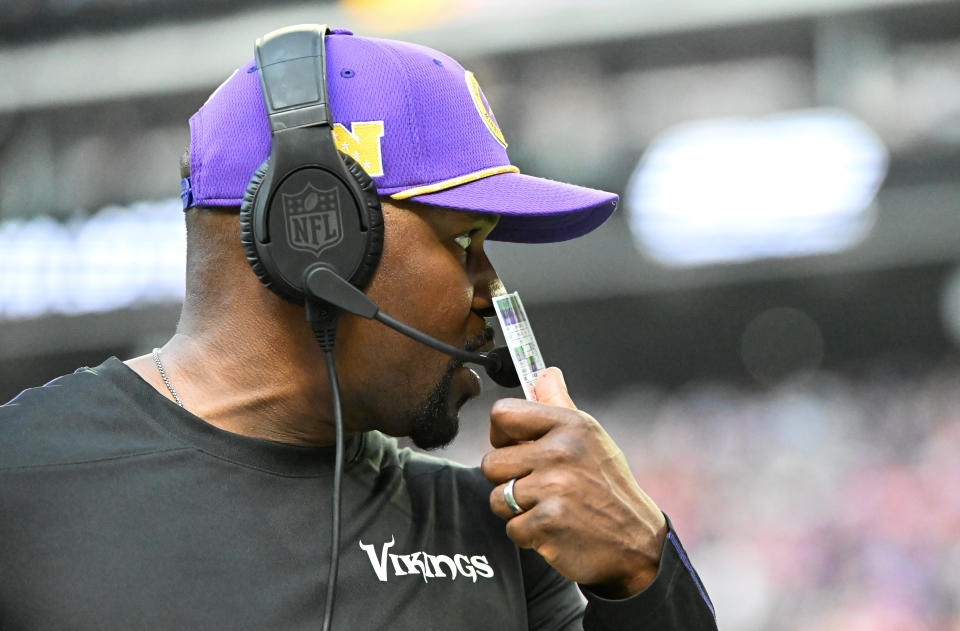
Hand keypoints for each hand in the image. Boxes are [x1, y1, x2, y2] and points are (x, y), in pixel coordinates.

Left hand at [481, 367, 667, 597]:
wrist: (636, 542)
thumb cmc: (607, 486)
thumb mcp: (591, 438)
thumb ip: (560, 404)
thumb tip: (545, 373)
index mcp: (571, 424)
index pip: (502, 414)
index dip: (502, 435)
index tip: (517, 448)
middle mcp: (562, 451)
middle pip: (490, 462)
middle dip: (508, 479)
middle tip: (541, 487)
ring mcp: (555, 488)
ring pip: (497, 497)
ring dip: (517, 509)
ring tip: (550, 507)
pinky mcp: (548, 523)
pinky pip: (511, 527)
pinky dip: (529, 535)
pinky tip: (556, 530)